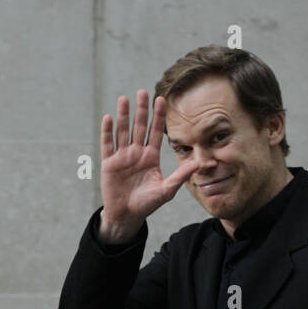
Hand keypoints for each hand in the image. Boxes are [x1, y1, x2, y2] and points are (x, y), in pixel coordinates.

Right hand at [99, 90, 199, 239]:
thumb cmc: (147, 204)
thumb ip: (181, 175)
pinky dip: (107, 132)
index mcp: (150, 157)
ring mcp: (122, 156)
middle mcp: (136, 153)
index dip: (158, 116)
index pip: (156, 132)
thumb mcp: (167, 190)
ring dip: (123, 116)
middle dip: (141, 110)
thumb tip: (200, 163)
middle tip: (143, 92)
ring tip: (124, 99)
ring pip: (123, 131)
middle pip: (139, 127)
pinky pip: (108, 144)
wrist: (127, 216)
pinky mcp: (109, 163)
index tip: (162, 99)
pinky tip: (109, 118)